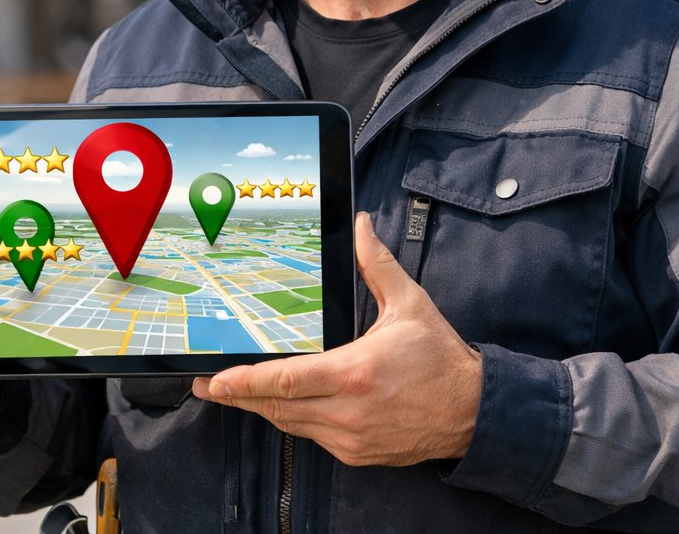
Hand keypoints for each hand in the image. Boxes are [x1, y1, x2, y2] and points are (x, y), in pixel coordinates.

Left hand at [192, 212, 481, 466]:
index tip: (216, 380)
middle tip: (207, 387)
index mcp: (355, 372)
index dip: (244, 382)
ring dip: (264, 408)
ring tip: (238, 393)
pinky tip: (284, 406)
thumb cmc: (440, 359)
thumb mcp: (409, 304)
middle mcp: (348, 410)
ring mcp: (351, 437)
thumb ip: (377, 264)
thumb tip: (361, 226)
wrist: (471, 411)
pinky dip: (295, 420)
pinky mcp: (356, 453)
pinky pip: (312, 437)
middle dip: (239, 396)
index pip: (284, 380)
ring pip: (291, 425)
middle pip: (277, 407)